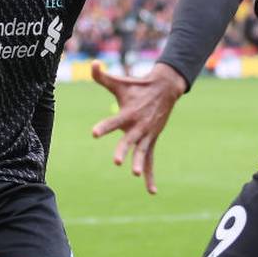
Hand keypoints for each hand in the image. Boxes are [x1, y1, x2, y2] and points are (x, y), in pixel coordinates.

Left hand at [91, 62, 186, 193]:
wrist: (165, 89)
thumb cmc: (138, 86)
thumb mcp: (120, 82)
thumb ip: (102, 76)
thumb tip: (92, 64)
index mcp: (128, 113)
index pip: (114, 122)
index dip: (104, 127)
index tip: (94, 134)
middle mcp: (138, 126)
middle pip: (129, 141)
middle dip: (124, 151)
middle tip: (117, 162)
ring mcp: (146, 135)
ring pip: (142, 152)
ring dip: (139, 164)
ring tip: (133, 173)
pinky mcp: (151, 141)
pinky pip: (150, 161)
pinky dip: (150, 176)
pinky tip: (151, 192)